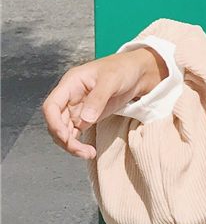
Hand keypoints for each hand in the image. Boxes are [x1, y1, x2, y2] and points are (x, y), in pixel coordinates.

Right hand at [41, 47, 167, 159]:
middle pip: (56, 121)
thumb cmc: (122, 69)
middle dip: (64, 138)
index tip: (65, 136)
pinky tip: (88, 151)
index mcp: (70, 84)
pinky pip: (76, 133)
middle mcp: (70, 97)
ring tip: (88, 154)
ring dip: (71, 144)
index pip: (51, 105)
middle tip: (81, 151)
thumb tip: (86, 119)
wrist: (136, 73)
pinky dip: (78, 143)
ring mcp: (78, 108)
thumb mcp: (111, 80)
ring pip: (64, 130)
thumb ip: (98, 98)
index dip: (54, 122)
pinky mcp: (87, 117)